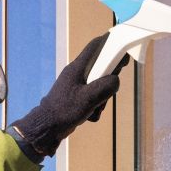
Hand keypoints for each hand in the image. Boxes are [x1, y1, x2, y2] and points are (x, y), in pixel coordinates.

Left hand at [9, 34, 127, 157]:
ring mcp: (76, 86)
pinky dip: (95, 106)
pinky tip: (89, 115)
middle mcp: (77, 74)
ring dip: (102, 97)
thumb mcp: (89, 97)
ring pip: (98, 84)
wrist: (47, 128)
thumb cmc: (65, 110)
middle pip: (100, 67)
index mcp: (78, 67)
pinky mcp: (76, 98)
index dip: (110, 43)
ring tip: (96, 108)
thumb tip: (115, 80)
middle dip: (108, 79)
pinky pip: (92, 97)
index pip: (95, 47)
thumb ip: (105, 86)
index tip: (122, 47)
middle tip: (110, 89)